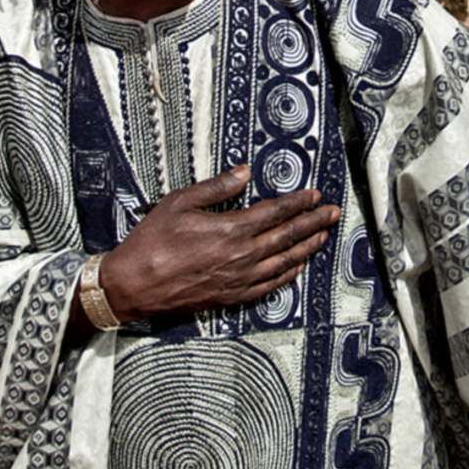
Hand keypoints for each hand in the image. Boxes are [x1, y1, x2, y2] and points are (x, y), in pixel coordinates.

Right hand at [99, 165, 340, 318]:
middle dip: (313, 222)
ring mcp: (239, 279)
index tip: (315, 195)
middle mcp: (241, 255)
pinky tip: (297, 267)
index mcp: (230, 229)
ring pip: (284, 262)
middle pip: (287, 236)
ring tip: (323, 236)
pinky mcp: (231, 296)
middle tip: (333, 213)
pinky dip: (288, 275)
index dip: (298, 203)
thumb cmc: (152, 241)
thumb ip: (216, 187)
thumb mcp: (179, 202)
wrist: (134, 285)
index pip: (275, 212)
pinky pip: (269, 286)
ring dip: (307, 248)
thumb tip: (244, 172)